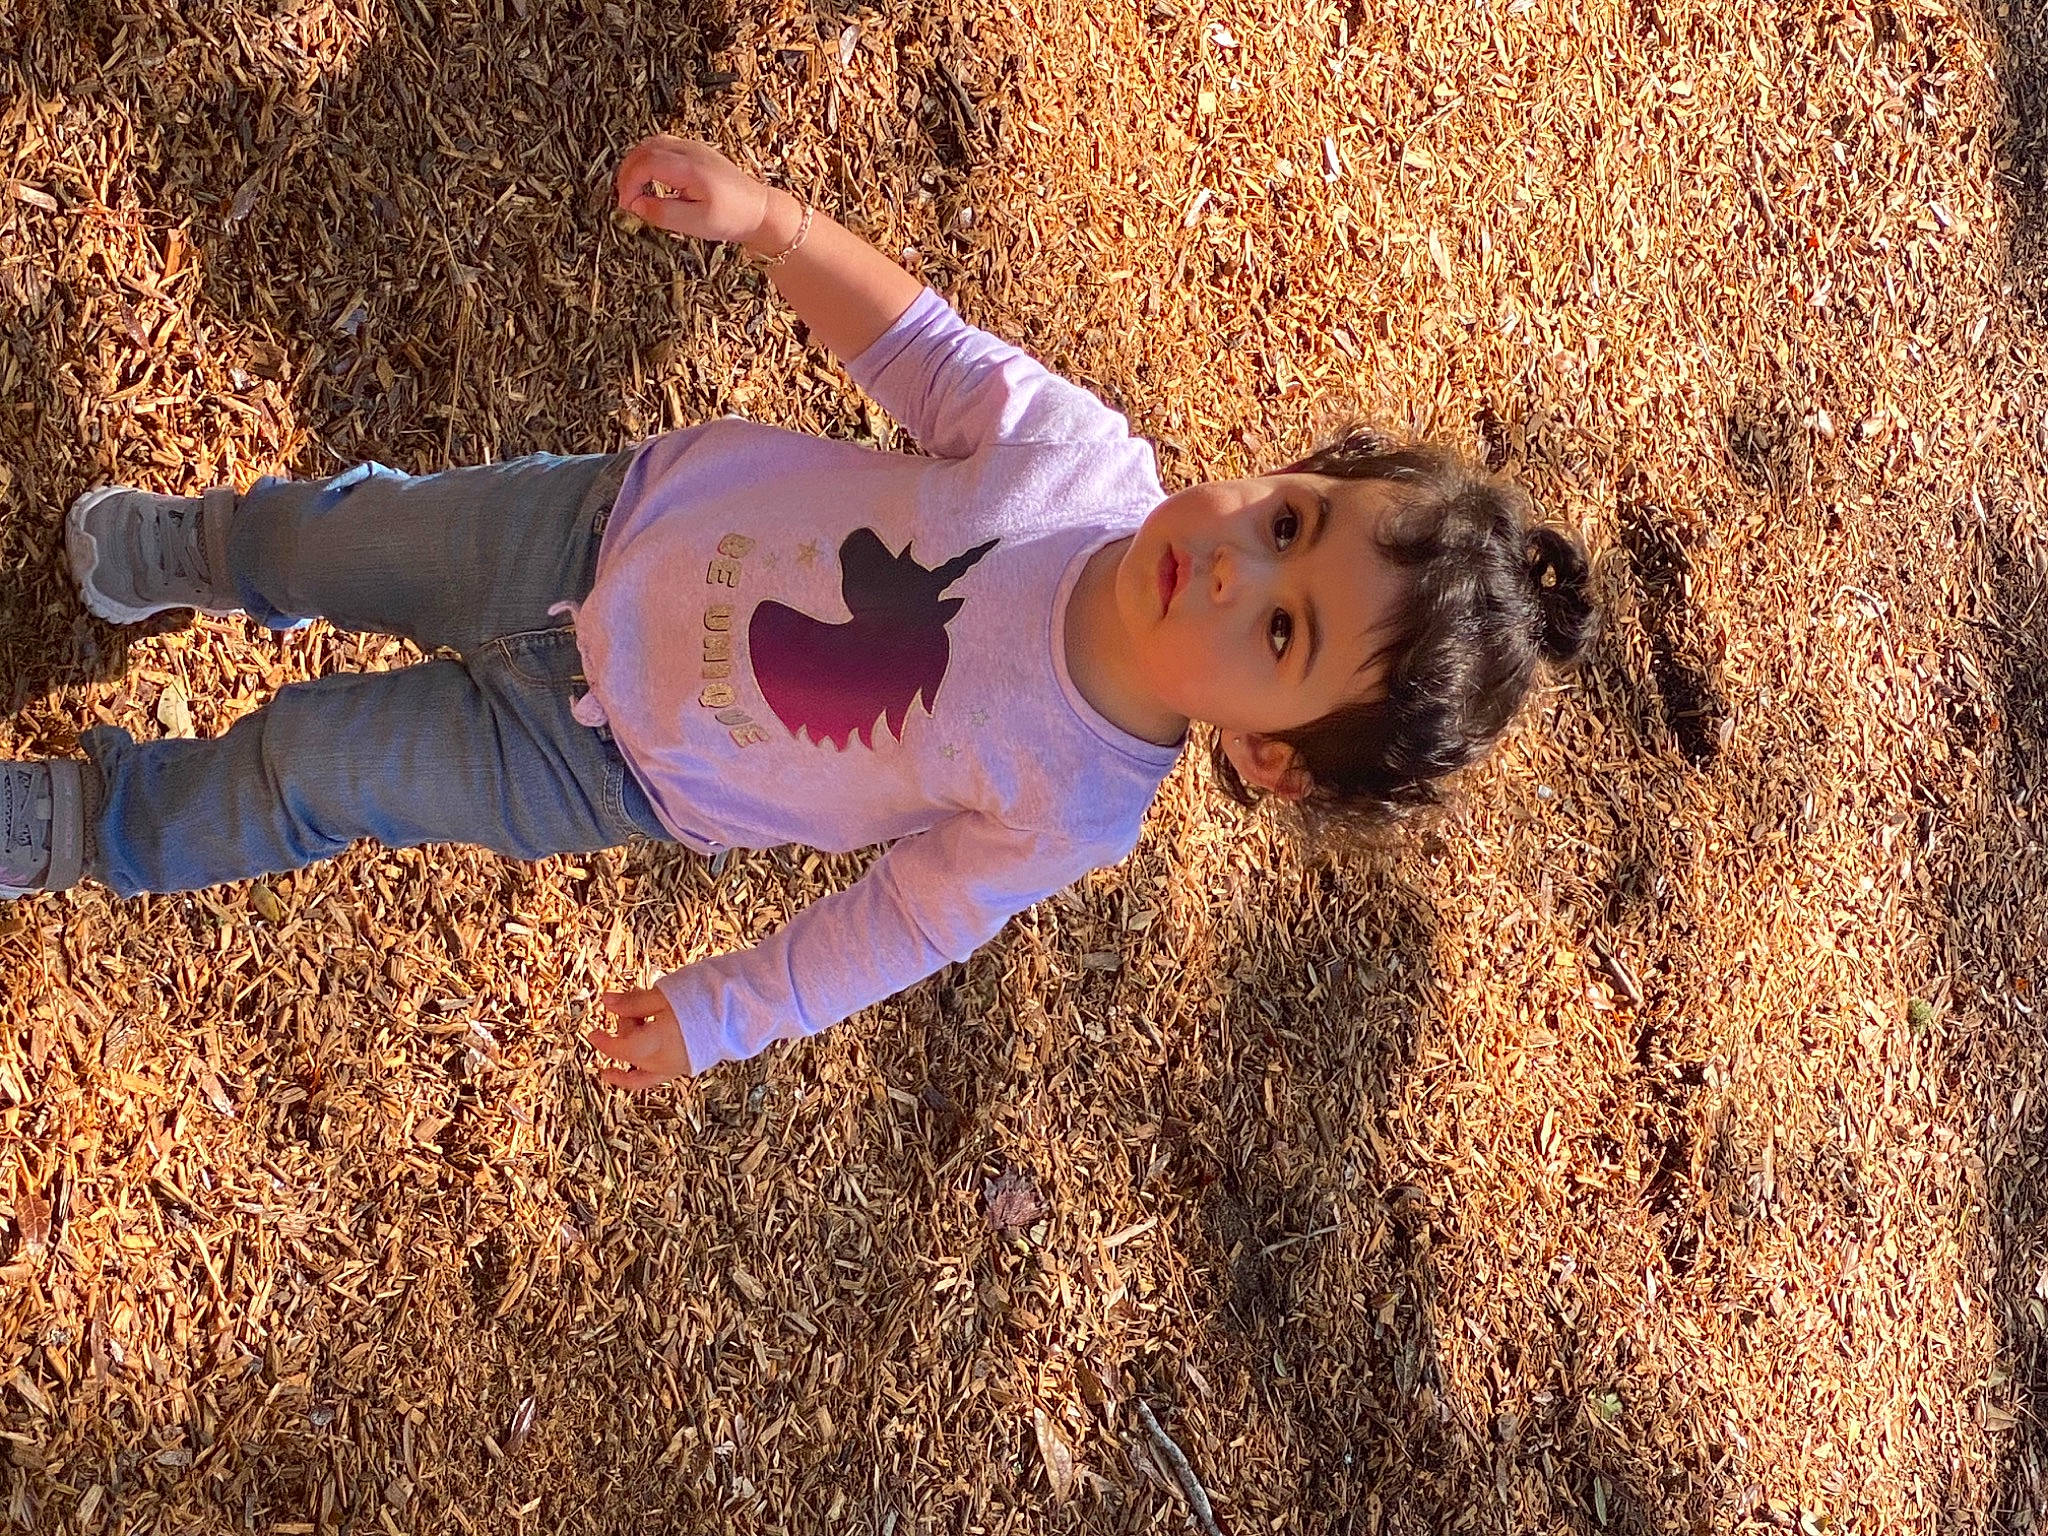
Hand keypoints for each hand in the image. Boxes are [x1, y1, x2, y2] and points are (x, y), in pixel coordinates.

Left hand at [584, 987, 693, 1090]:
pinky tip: (644, 1052)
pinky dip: (645, 1065)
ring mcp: (676, 1067)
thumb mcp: (663, 995)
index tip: (591, 1032)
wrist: (740, 1009)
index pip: (619, 1048)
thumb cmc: (702, 998)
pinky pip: (657, 1073)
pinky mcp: (687, 1066)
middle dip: (625, 1031)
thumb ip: (633, 1002)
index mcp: (655, 1043)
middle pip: (630, 1054)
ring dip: (635, 1046)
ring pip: (643, 1065)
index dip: (603, 1041)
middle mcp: (663, 1062)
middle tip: (633, 1003)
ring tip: (641, 1020)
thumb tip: (605, 1002)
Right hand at [614, 135, 784, 245]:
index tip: (626, 205)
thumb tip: (636, 206)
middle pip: (645, 148)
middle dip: (628, 172)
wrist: (759, 210)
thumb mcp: (695, 223)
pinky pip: (664, 147)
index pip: (645, 164)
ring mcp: (694, 148)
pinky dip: (649, 160)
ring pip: (653, 144)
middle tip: (625, 198)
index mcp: (690, 166)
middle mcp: (691, 151)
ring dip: (637, 164)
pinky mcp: (697, 152)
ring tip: (634, 190)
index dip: (629, 183)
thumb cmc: (732, 218)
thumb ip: (662, 213)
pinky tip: (650, 180)